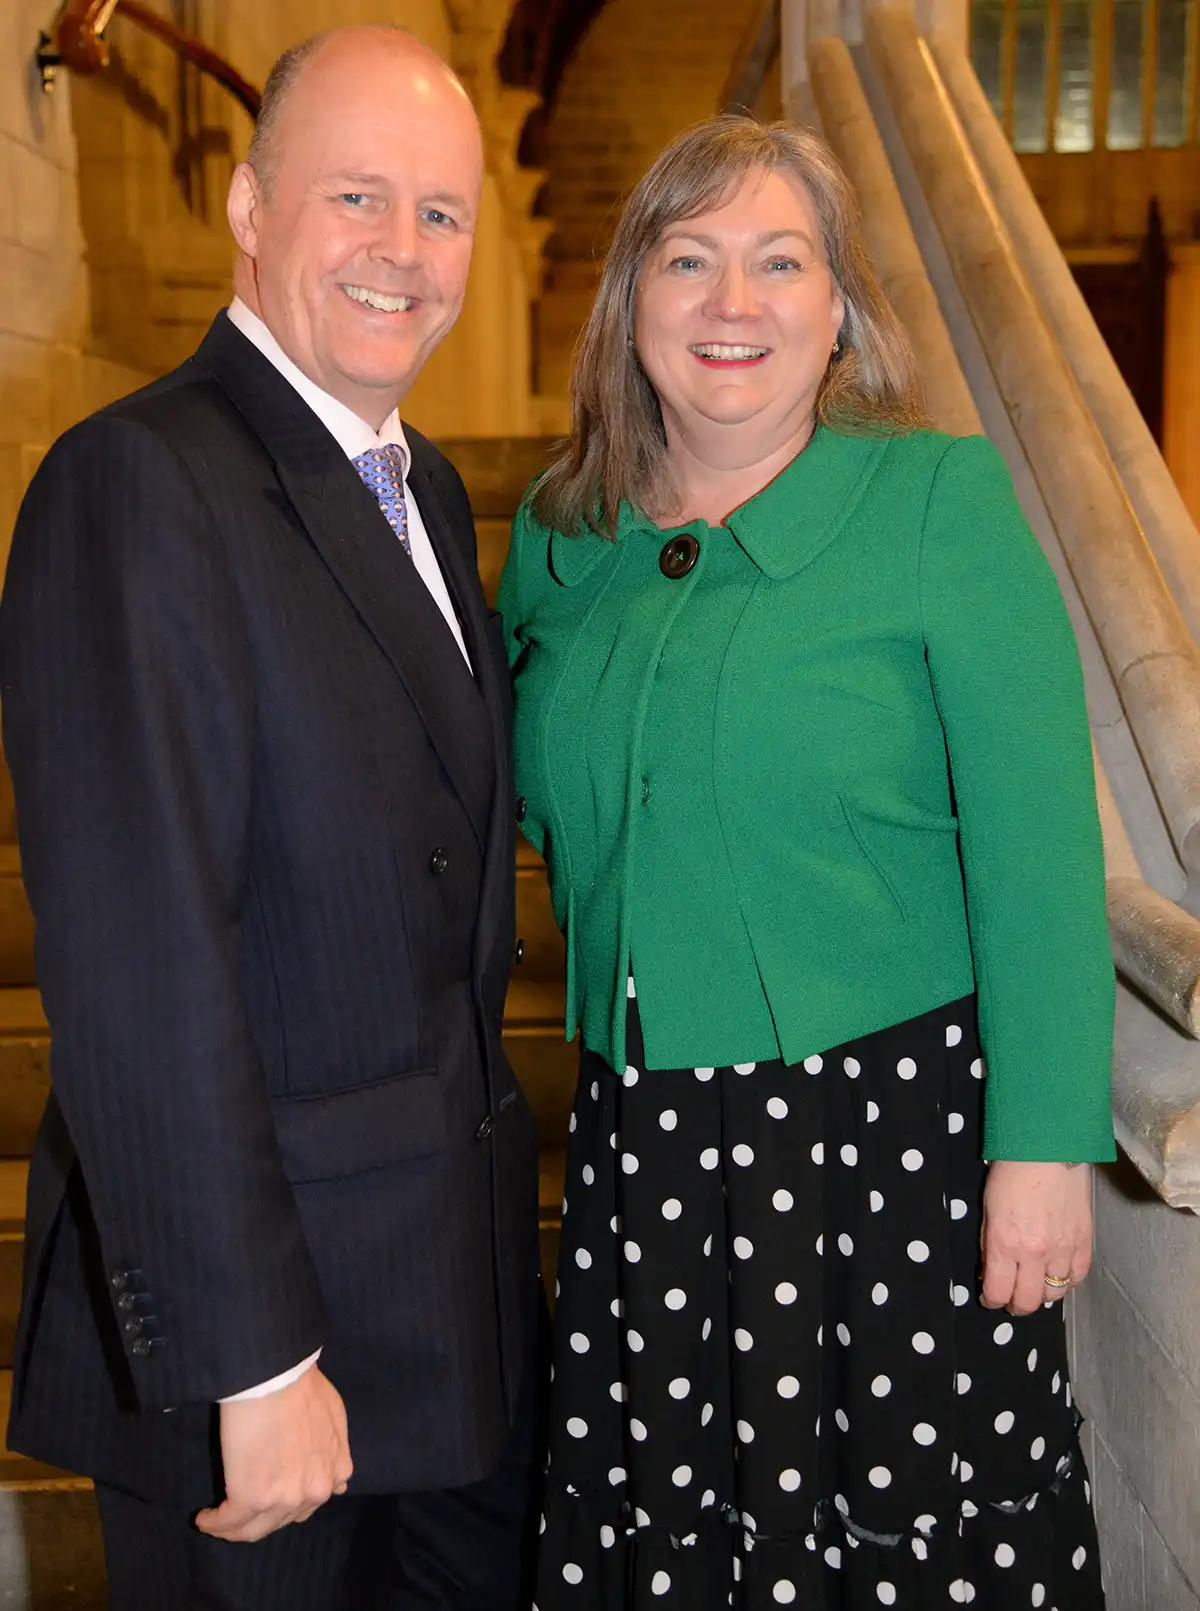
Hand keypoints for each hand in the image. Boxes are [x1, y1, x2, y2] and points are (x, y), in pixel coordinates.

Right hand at [195, 1366, 352, 1542]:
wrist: (277, 1378)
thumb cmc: (302, 1386)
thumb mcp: (334, 1417)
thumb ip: (333, 1448)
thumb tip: (330, 1470)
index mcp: (336, 1471)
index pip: (309, 1503)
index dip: (286, 1502)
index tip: (268, 1498)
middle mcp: (315, 1492)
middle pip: (282, 1520)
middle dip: (261, 1518)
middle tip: (239, 1513)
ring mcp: (284, 1499)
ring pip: (255, 1529)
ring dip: (234, 1528)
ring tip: (217, 1520)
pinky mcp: (251, 1498)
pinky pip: (229, 1522)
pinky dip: (215, 1524)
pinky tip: (205, 1518)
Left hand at [980, 1160, 1092, 1315]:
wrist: (1049, 1149)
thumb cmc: (1011, 1172)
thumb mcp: (988, 1209)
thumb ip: (989, 1244)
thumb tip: (990, 1272)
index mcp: (1004, 1243)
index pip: (998, 1292)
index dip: (992, 1301)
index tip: (990, 1299)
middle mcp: (1034, 1254)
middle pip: (1027, 1302)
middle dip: (1016, 1306)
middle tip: (1012, 1300)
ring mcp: (1063, 1251)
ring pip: (1054, 1295)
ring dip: (1042, 1294)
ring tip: (1035, 1285)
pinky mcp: (1085, 1243)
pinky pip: (1077, 1278)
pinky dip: (1066, 1281)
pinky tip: (1057, 1274)